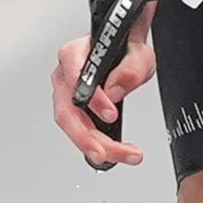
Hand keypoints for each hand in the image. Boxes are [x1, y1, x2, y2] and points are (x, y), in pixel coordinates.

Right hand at [53, 32, 152, 169]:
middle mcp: (65, 75)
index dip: (92, 99)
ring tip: (119, 155)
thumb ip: (130, 68)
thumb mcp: (137, 53)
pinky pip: (81, 128)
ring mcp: (67, 93)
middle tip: (105, 153)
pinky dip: (98, 142)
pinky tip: (114, 150)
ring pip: (72, 125)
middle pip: (67, 111)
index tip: (111, 114)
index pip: (75, 78)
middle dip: (85, 137)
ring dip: (94, 144)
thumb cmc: (124, 47)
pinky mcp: (75, 108)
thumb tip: (114, 92)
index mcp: (75, 54)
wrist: (123, 49)